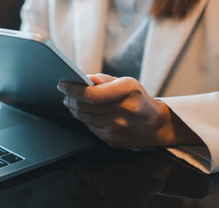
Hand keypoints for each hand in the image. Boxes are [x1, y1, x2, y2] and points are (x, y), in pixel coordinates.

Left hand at [57, 74, 200, 148]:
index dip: (73, 90)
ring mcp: (118, 128)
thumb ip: (104, 79)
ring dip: (74, 109)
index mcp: (127, 91)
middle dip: (70, 99)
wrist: (156, 125)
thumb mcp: (126, 83)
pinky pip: (91, 128)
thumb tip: (85, 79)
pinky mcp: (114, 140)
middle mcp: (124, 110)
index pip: (92, 94)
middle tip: (64, 94)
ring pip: (85, 118)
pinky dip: (85, 120)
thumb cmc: (137, 99)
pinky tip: (84, 114)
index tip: (62, 85)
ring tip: (71, 102)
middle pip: (85, 107)